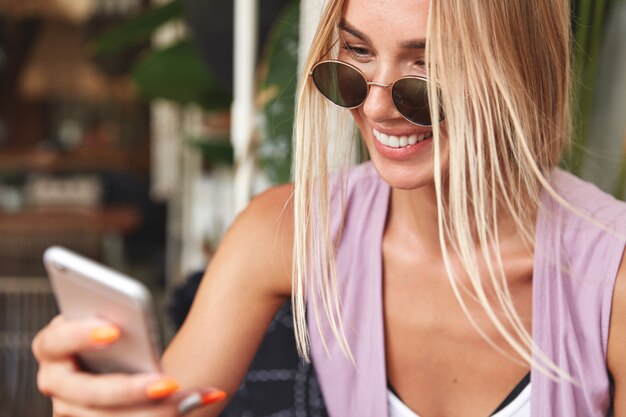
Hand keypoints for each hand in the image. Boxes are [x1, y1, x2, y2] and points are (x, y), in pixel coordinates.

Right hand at [32, 316, 225, 415]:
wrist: (117, 354)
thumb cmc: (113, 328)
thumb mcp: (111, 317)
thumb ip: (115, 316)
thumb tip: (129, 319)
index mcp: (51, 346)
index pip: (55, 342)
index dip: (79, 336)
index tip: (114, 330)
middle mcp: (55, 382)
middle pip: (88, 393)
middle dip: (129, 390)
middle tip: (169, 382)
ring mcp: (71, 410)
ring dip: (160, 410)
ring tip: (198, 395)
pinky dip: (172, 410)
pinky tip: (208, 396)